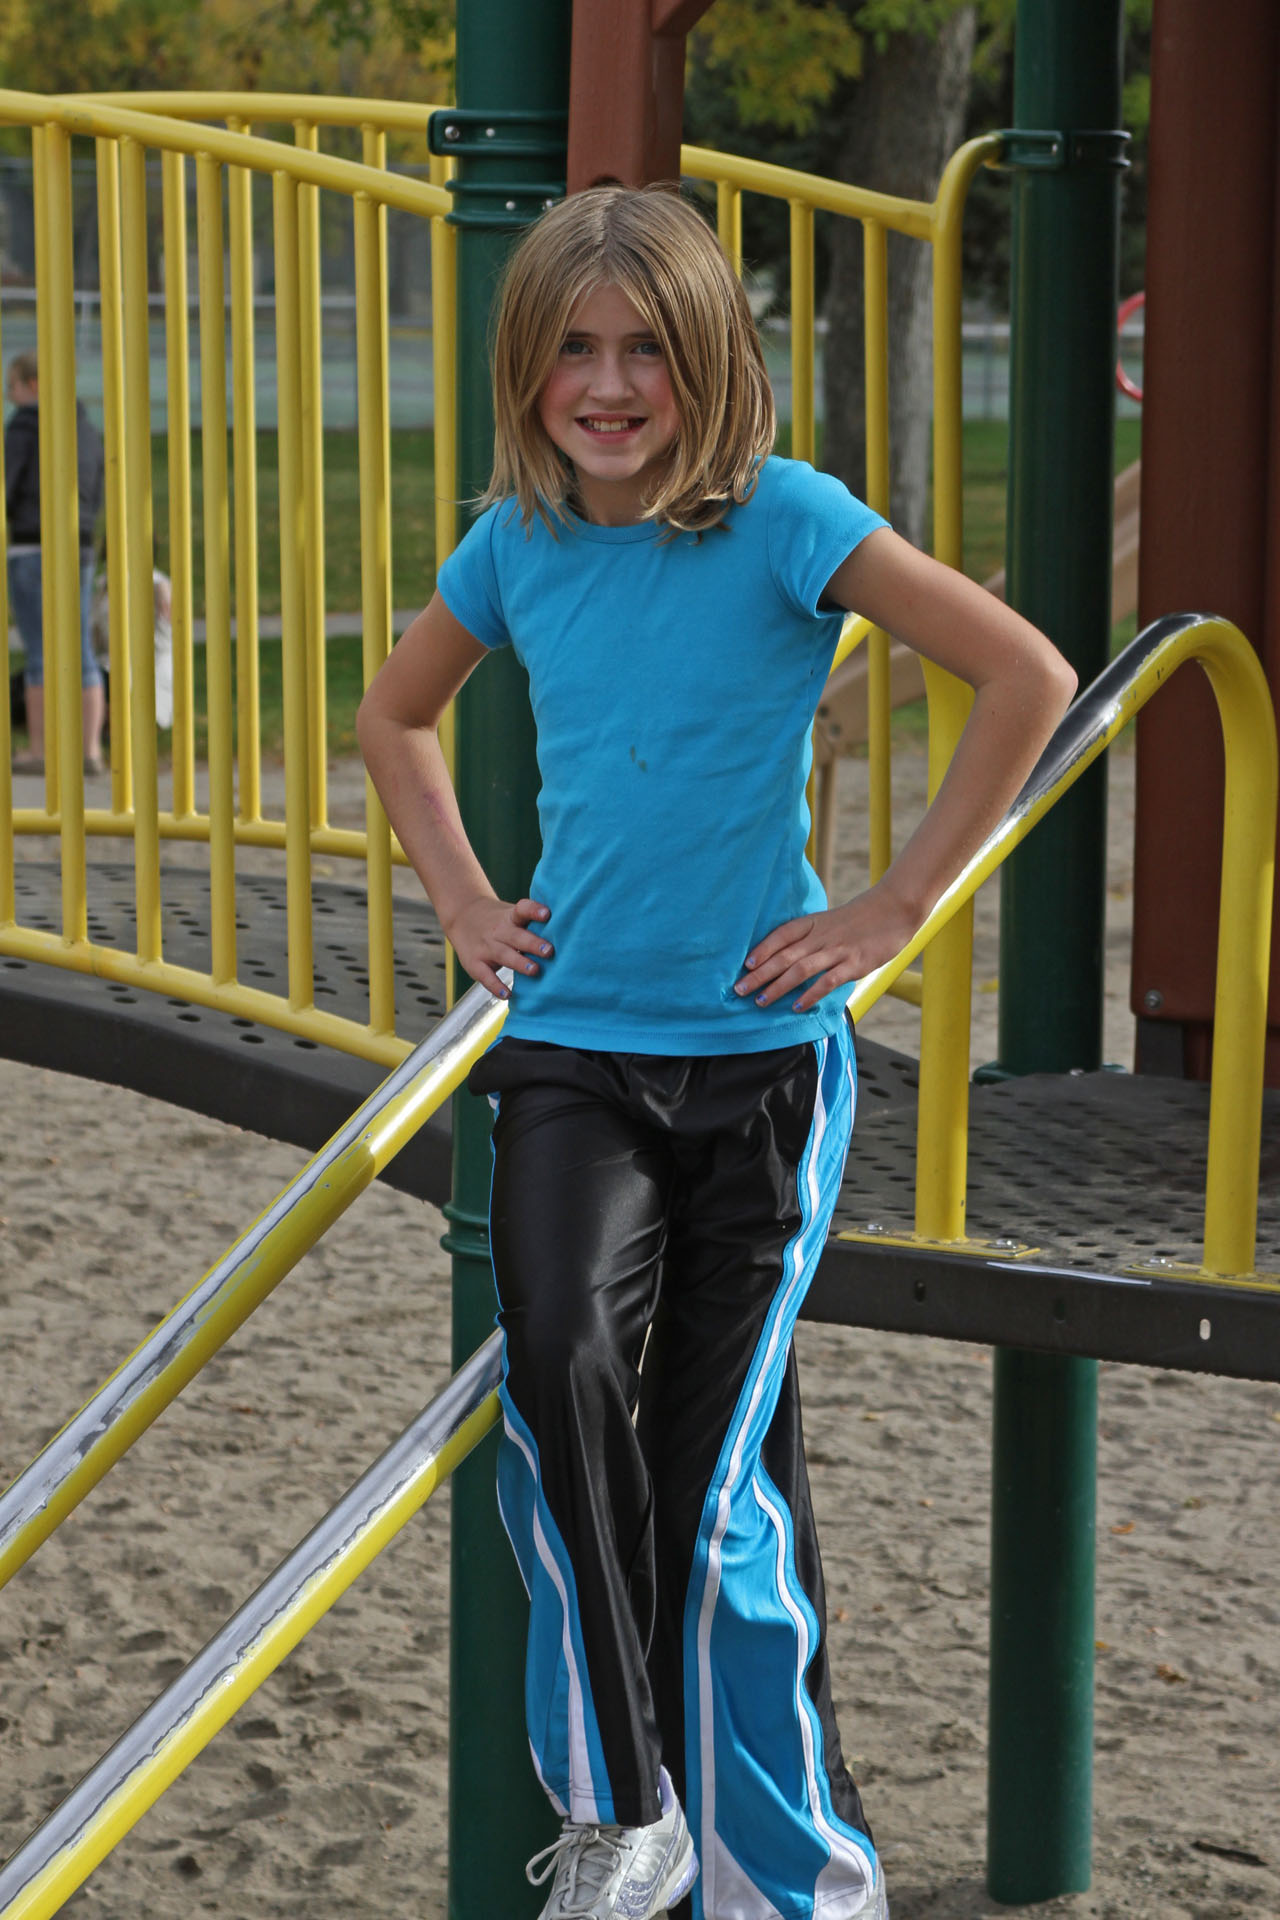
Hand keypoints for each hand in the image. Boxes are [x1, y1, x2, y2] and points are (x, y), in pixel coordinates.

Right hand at [445, 895, 552, 1000]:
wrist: (462, 916)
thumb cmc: (500, 920)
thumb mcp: (512, 914)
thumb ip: (533, 924)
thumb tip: (569, 933)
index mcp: (510, 917)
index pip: (522, 910)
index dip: (533, 910)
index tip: (547, 914)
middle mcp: (498, 931)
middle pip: (516, 936)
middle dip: (533, 943)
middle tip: (549, 951)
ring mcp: (486, 947)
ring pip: (504, 955)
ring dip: (519, 963)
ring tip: (535, 971)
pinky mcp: (475, 963)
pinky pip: (486, 976)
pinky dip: (495, 986)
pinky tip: (507, 994)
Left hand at [735, 882, 924, 1012]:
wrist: (894, 909)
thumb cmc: (860, 919)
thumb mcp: (830, 922)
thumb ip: (810, 937)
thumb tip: (786, 958)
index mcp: (813, 922)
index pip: (780, 935)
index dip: (761, 950)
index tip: (744, 965)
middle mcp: (820, 936)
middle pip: (784, 955)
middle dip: (759, 974)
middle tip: (739, 990)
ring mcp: (837, 950)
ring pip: (800, 969)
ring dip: (777, 986)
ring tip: (760, 1002)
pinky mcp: (854, 963)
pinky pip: (827, 980)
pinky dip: (810, 994)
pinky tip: (796, 1006)